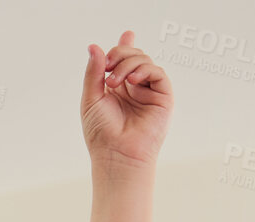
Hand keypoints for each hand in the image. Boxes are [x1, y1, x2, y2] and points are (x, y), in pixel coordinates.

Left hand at [80, 31, 172, 171]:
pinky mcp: (163, 97)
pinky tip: (132, 80)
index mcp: (117, 88)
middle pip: (133, 56)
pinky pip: (158, 72)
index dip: (125, 46)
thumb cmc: (101, 133)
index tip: (127, 34)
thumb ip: (94, 72)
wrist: (116, 154)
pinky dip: (145, 70)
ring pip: (144, 61)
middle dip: (120, 54)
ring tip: (114, 82)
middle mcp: (134, 88)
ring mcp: (149, 92)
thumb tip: (94, 46)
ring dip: (127, 64)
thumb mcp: (91, 98)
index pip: (123, 61)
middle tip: (107, 67)